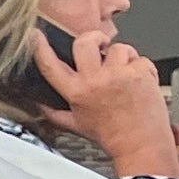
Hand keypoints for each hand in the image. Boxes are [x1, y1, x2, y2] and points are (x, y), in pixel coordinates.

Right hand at [33, 23, 178, 177]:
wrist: (141, 143)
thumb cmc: (112, 134)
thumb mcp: (77, 125)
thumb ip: (56, 114)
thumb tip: (41, 106)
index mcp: (76, 92)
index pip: (51, 65)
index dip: (41, 47)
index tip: (37, 35)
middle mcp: (95, 81)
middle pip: (85, 42)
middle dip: (93, 38)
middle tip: (99, 43)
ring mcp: (119, 75)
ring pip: (118, 48)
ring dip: (123, 57)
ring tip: (125, 73)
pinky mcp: (140, 73)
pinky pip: (140, 58)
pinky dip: (142, 68)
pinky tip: (140, 82)